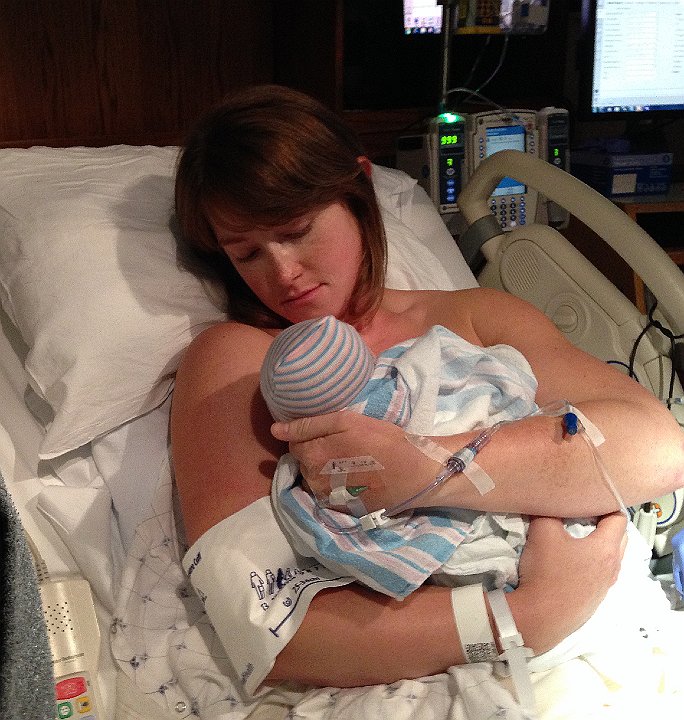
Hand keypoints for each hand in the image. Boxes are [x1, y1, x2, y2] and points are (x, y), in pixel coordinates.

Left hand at [271, 411, 441, 512]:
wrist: (413, 472)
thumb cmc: (382, 440)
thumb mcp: (347, 421)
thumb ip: (308, 425)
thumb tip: (275, 429)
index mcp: (312, 455)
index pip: (293, 442)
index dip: (309, 434)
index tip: (329, 433)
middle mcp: (312, 480)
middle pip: (302, 461)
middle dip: (316, 452)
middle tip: (342, 446)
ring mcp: (326, 498)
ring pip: (313, 478)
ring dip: (324, 469)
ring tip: (349, 461)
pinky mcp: (340, 509)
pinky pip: (326, 493)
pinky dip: (335, 484)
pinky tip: (354, 477)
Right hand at [514, 512, 627, 651]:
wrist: (540, 616)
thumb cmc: (547, 571)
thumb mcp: (542, 531)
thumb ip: (549, 511)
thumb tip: (550, 504)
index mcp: (606, 549)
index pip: (619, 518)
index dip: (605, 504)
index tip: (587, 499)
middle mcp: (613, 568)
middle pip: (619, 538)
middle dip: (605, 525)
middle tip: (583, 516)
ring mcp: (605, 587)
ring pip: (610, 559)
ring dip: (598, 546)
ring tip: (575, 540)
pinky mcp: (594, 601)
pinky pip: (599, 575)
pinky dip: (590, 564)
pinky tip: (568, 565)